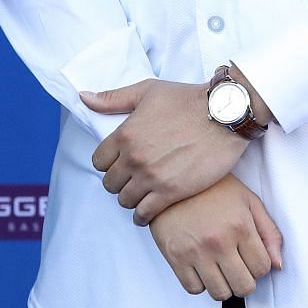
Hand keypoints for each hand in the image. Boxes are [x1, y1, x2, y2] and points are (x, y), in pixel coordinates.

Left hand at [83, 78, 247, 223]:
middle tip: (131, 179)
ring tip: (141, 194)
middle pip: (109, 183)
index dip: (108, 163)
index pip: (99, 161)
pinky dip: (143, 216)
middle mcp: (134, 157)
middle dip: (118, 181)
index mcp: (125, 134)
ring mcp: (151, 177)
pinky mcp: (171, 192)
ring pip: (125, 200)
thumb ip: (114, 99)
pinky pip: (144, 214)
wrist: (224, 114)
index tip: (119, 163)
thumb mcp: (147, 91)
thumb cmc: (187, 99)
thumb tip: (84, 97)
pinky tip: (148, 211)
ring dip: (131, 198)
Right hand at [148, 174, 284, 300]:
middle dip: (245, 280)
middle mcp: (218, 241)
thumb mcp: (248, 200)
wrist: (172, 180)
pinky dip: (200, 283)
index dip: (260, 266)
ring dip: (224, 285)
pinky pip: (194, 289)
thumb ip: (269, 232)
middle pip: (243, 287)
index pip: (262, 268)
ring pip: (220, 293)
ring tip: (219, 267)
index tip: (251, 258)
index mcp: (240, 225)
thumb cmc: (211, 189)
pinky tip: (201, 266)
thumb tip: (277, 264)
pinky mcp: (175, 257)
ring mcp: (195, 251)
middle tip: (237, 267)